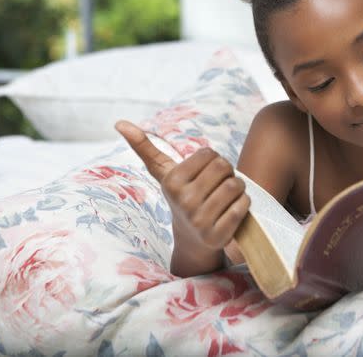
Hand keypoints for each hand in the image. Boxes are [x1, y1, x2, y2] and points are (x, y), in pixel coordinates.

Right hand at [115, 120, 249, 252]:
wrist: (192, 240)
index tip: (204, 174)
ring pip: (236, 185)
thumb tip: (119, 123)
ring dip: (237, 188)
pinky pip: (243, 205)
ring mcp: (200, 220)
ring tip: (226, 196)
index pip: (210, 153)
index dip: (212, 161)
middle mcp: (184, 202)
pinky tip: (232, 210)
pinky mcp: (217, 235)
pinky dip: (243, 204)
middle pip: (224, 167)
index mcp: (172, 182)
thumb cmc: (183, 197)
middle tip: (217, 186)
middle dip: (227, 173)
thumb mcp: (164, 173)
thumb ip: (145, 148)